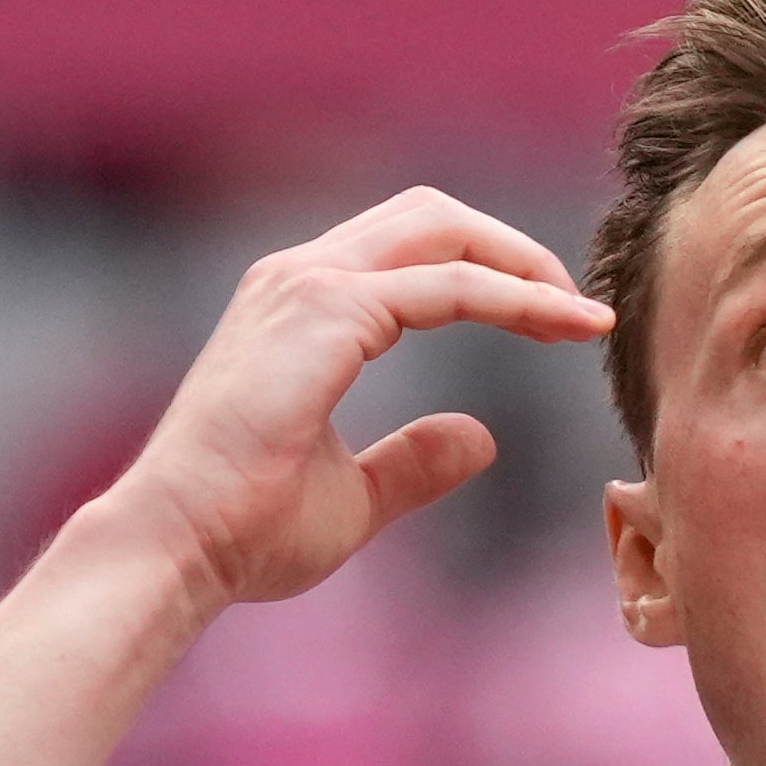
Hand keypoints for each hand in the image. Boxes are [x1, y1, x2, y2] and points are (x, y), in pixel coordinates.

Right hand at [107, 187, 612, 604]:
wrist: (179, 547)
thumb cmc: (246, 531)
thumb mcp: (354, 496)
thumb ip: (414, 462)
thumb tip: (482, 437)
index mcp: (300, 310)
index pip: (411, 254)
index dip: (492, 274)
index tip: (561, 321)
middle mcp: (299, 278)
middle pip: (431, 217)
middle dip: (514, 250)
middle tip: (578, 308)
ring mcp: (307, 286)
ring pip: (444, 233)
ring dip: (525, 267)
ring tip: (585, 316)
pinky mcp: (327, 312)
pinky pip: (447, 287)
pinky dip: (514, 298)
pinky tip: (563, 326)